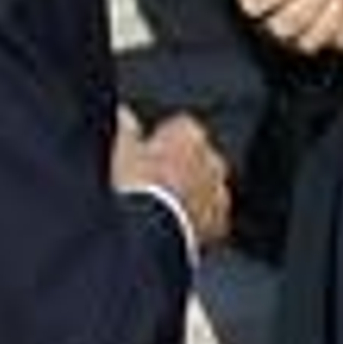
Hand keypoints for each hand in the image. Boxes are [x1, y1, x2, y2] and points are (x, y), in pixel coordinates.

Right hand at [113, 110, 230, 247]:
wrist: (153, 230)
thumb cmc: (138, 185)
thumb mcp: (122, 150)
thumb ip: (126, 127)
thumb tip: (124, 113)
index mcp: (190, 133)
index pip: (178, 129)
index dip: (161, 144)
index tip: (148, 156)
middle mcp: (212, 157)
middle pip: (195, 158)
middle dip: (180, 167)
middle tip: (156, 183)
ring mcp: (218, 189)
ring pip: (204, 186)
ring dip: (191, 193)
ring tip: (166, 208)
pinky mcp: (220, 219)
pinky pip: (211, 216)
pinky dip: (198, 219)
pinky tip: (178, 226)